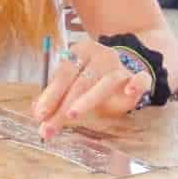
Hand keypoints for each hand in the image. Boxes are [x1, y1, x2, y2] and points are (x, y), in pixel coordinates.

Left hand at [32, 39, 152, 140]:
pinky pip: (140, 79)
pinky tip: (130, 93)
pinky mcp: (139, 76)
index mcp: (80, 52)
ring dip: (87, 99)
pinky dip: (136, 85)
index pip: (63, 74)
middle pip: (80, 81)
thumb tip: (36, 112)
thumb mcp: (73, 84)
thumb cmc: (93, 79)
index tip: (39, 115)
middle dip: (62, 106)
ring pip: (106, 81)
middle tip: (50, 126)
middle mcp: (100, 55)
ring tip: (72, 114)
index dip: (50, 95)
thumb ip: (56, 96)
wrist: (126, 68)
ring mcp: (121, 65)